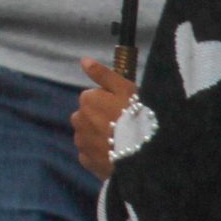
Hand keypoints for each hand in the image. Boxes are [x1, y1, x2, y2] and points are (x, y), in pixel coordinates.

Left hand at [72, 58, 135, 180]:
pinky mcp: (86, 160)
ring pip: (88, 135)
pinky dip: (99, 154)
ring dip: (100, 137)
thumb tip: (83, 60)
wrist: (142, 153)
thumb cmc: (137, 117)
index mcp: (87, 99)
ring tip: (121, 142)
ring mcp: (81, 141)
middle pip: (88, 116)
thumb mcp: (125, 88)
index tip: (124, 110)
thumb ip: (102, 73)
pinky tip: (115, 154)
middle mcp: (78, 119)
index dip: (110, 103)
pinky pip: (90, 154)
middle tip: (123, 127)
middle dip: (101, 120)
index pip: (94, 97)